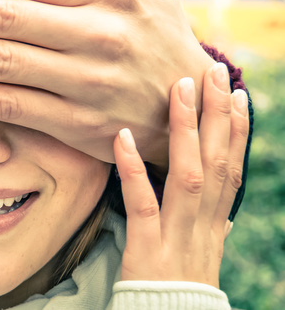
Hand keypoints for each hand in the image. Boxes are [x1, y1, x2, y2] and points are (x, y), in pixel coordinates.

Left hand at [114, 63, 249, 285]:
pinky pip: (142, 205)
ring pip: (188, 176)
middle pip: (217, 163)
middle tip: (211, 71)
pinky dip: (134, 169)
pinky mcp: (148, 251)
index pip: (230, 170)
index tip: (235, 93)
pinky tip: (122, 137)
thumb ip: (209, 229)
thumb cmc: (179, 292)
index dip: (236, 131)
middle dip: (217, 115)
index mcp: (214, 225)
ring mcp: (177, 237)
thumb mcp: (201, 256)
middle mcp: (203, 226)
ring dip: (185, 131)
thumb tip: (223, 212)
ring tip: (178, 89)